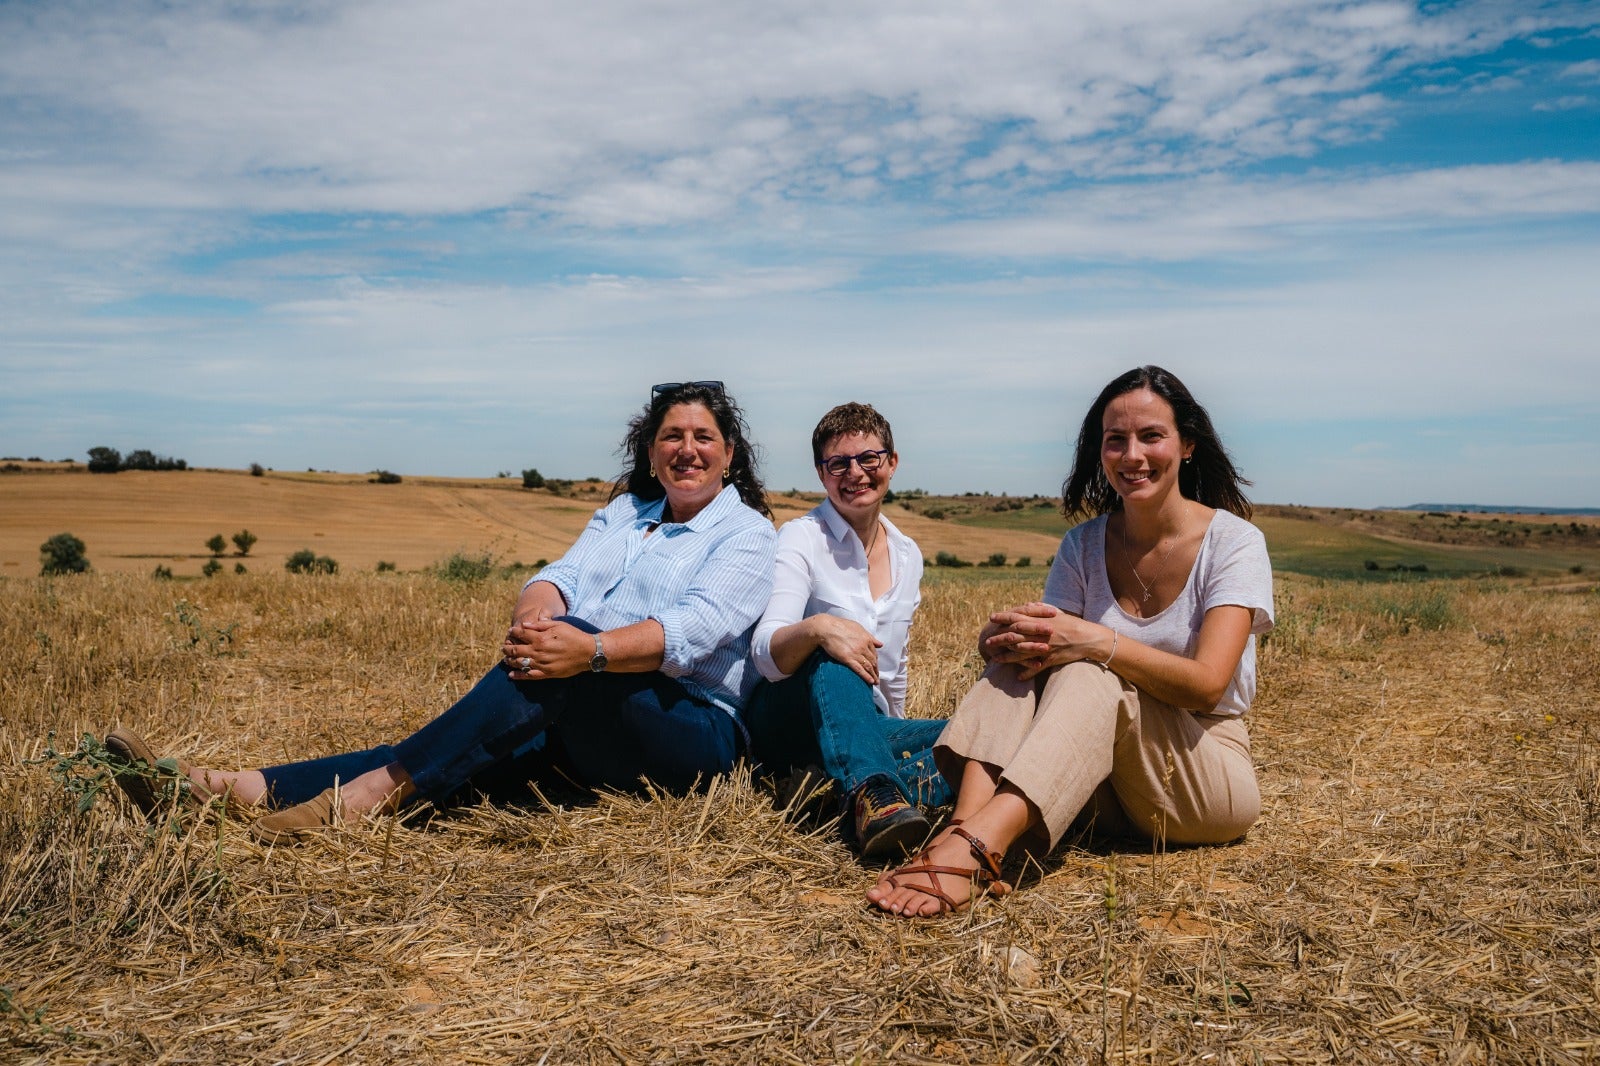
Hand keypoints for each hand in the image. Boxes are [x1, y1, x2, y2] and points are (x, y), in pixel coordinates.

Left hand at [501, 618, 589, 680]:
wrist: (588, 652)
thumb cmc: (574, 636)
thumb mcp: (558, 624)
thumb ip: (540, 625)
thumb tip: (524, 625)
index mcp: (540, 638)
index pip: (520, 634)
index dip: (513, 632)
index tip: (510, 632)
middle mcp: (538, 651)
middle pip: (516, 650)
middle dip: (507, 648)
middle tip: (504, 647)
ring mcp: (542, 664)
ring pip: (520, 663)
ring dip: (510, 660)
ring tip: (506, 659)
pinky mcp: (547, 674)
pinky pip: (529, 676)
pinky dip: (518, 675)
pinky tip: (511, 674)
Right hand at [811, 615, 883, 684]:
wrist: (826, 628)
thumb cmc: (840, 625)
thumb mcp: (858, 628)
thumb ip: (869, 636)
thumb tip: (880, 644)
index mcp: (867, 639)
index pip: (874, 653)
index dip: (876, 661)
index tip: (876, 667)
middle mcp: (863, 646)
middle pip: (873, 661)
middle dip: (876, 670)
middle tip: (877, 677)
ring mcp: (856, 653)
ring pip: (868, 666)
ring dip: (873, 675)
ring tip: (875, 682)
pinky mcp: (848, 658)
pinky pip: (860, 669)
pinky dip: (866, 676)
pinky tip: (870, 681)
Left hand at [983, 602, 1103, 680]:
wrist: (1089, 638)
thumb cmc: (1073, 624)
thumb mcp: (1057, 613)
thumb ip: (1042, 609)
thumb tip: (1029, 604)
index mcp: (1041, 621)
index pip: (1018, 617)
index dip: (1003, 617)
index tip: (991, 617)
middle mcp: (1040, 633)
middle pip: (1015, 636)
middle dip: (999, 639)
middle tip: (987, 642)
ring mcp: (1045, 647)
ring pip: (1022, 653)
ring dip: (1008, 657)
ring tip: (996, 660)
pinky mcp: (1051, 659)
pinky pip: (1036, 667)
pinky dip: (1027, 672)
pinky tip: (1018, 677)